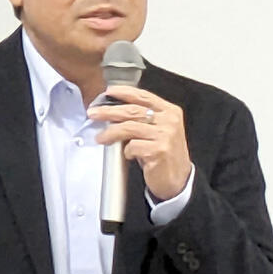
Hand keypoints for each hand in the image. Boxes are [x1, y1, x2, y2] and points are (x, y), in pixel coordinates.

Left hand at [87, 85, 191, 201]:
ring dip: (110, 133)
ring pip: (129, 128)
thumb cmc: (164, 155)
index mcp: (170, 112)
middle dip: (109, 111)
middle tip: (94, 113)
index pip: (144, 96)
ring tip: (101, 137)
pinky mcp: (158, 151)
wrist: (178, 181)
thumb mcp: (159, 131)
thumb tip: (114, 112)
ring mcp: (164, 136)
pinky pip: (132, 147)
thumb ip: (143, 119)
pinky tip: (129, 155)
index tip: (108, 92)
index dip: (125, 92)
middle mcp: (169, 121)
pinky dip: (126, 152)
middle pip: (133, 111)